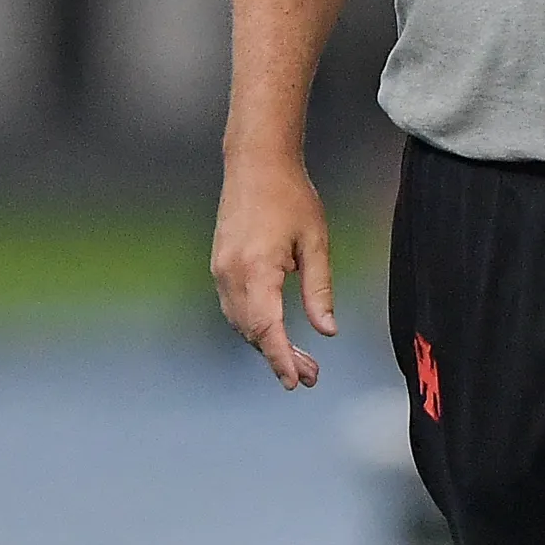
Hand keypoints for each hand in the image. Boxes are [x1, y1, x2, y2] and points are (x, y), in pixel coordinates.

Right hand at [211, 146, 335, 388]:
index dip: (281, 359)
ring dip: (266, 344)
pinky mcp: (219, 266)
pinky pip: (234, 307)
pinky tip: (275, 332)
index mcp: (257, 270)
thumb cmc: (291, 197)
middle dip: (279, 357)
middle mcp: (231, 275)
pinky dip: (254, 325)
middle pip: (252, 332)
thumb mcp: (316, 243)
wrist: (256, 164)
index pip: (267, 329)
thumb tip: (326, 331)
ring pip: (241, 323)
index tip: (296, 381)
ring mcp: (220, 271)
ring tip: (300, 361)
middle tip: (309, 376)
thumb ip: (319, 290)